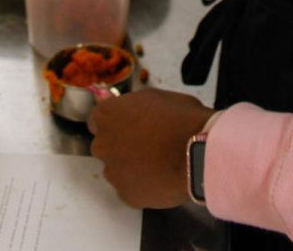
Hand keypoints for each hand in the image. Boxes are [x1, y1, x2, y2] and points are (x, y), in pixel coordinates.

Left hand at [88, 88, 212, 208]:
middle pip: (105, 146)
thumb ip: (134, 107)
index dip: (113, 122)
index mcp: (107, 115)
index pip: (97, 119)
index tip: (127, 125)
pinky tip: (161, 178)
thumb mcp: (155, 97)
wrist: (196, 152)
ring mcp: (113, 173)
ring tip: (158, 163)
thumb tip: (135, 114)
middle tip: (146, 144)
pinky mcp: (126, 196)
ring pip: (118, 170)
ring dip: (131, 167)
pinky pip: (131, 189)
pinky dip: (143, 185)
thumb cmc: (179, 118)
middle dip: (120, 145)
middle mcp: (103, 144)